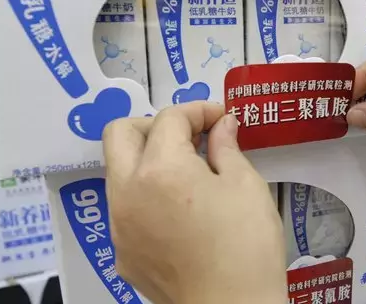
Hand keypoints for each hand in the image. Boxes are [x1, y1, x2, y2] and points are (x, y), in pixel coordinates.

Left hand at [103, 102, 285, 303]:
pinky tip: (180, 212)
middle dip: (155, 124)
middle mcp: (127, 193)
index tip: (221, 118)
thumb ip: (226, 146)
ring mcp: (119, 226)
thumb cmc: (246, 244)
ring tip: (188, 172)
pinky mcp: (123, 253)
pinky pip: (126, 209)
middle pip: (120, 134)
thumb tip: (222, 124)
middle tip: (190, 136)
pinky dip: (147, 195)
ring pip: (119, 172)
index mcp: (160, 170)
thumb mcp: (245, 185)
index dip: (198, 110)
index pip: (169, 119)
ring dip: (148, 159)